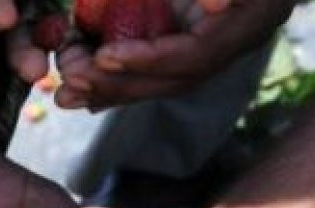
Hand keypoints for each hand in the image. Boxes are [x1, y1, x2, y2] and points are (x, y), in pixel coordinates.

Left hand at [52, 0, 292, 108]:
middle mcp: (234, 43)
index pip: (198, 54)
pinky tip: (80, 89)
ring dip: (109, 89)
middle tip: (71, 81)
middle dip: (119, 84)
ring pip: (159, 81)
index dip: (150, 59)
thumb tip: (217, 4)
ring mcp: (213, 49)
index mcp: (250, 19)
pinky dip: (115, 81)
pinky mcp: (189, 48)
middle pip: (172, 79)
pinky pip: (152, 72)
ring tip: (65, 92)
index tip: (106, 57)